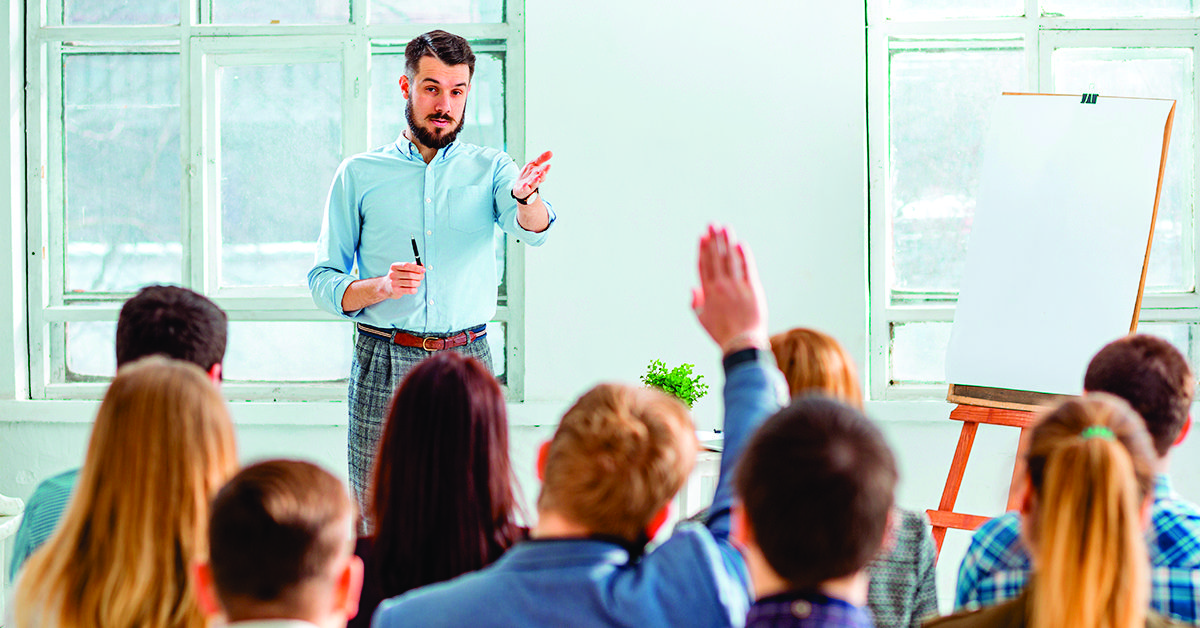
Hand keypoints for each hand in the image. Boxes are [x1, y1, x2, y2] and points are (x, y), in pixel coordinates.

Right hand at [381, 262, 424, 297]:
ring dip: (418, 283)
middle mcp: (393, 274)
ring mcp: (394, 283)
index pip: (406, 265)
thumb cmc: (398, 276)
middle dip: (419, 276)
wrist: (386, 287)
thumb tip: (422, 265)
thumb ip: (412, 266)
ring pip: (411, 283)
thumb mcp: (402, 269)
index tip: (423, 269)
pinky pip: (410, 290)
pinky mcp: (396, 291)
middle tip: (422, 276)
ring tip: (418, 283)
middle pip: (410, 274)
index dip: (416, 267)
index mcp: (394, 266)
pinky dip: (415, 289)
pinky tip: (414, 288)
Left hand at [513, 150, 552, 198]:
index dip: (546, 169)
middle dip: (542, 175)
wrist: (520, 185)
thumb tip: (551, 152)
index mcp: (539, 173)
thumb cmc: (529, 174)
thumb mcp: (534, 164)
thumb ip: (541, 158)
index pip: (544, 171)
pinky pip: (525, 189)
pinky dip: (525, 188)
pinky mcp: (524, 190)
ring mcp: (530, 185)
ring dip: (535, 181)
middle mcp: (536, 180)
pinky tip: (525, 185)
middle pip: (540, 178)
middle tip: (543, 172)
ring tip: (537, 178)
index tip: (548, 165)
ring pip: (534, 184)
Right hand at [691, 224, 768, 353]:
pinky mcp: (752, 289)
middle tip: (712, 224)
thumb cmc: (722, 334)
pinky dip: (743, 255)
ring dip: (727, 242)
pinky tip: (740, 243)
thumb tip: (693, 288)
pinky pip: (747, 268)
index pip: (704, 266)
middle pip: (716, 258)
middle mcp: (721, 287)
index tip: (702, 237)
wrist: (742, 343)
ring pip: (730, 259)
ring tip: (725, 228)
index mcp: (708, 293)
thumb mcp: (702, 320)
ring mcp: (737, 287)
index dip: (702, 250)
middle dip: (713, 240)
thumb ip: (696, 303)